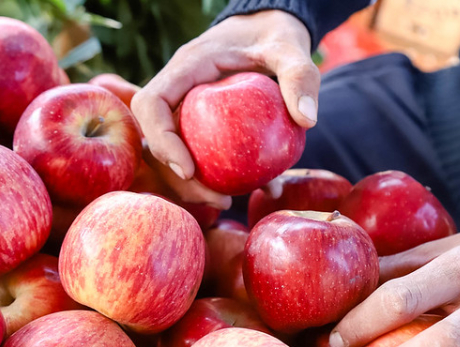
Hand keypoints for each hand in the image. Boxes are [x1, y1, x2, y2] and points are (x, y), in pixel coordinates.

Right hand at [131, 10, 318, 207]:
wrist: (270, 32)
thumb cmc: (276, 37)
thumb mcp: (291, 49)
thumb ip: (300, 77)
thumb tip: (307, 120)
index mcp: (188, 67)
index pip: (151, 104)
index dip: (160, 139)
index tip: (188, 170)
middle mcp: (179, 90)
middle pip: (156, 139)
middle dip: (178, 176)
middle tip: (217, 199)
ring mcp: (187, 110)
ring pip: (172, 154)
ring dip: (193, 185)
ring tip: (227, 201)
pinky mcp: (201, 126)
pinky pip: (200, 155)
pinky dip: (218, 176)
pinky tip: (255, 190)